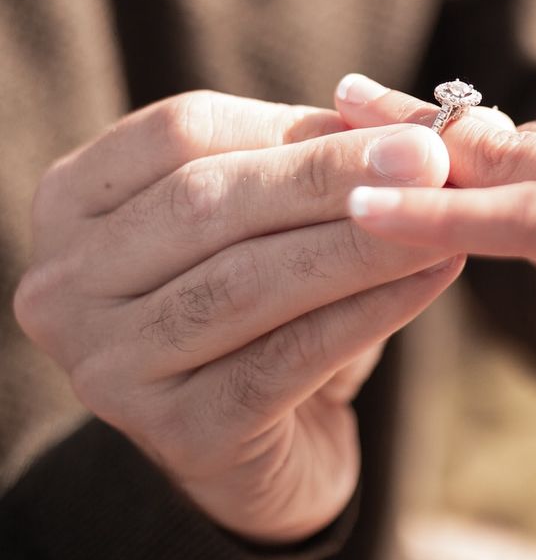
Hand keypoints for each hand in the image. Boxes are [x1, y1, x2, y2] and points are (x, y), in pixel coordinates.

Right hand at [14, 91, 462, 542]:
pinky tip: (433, 276)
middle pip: (206, 203)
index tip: (395, 126)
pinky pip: (287, 359)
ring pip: (246, 283)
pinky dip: (370, 310)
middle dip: (329, 178)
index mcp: (79, 200)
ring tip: (442, 215)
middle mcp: (69, 282)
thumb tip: (407, 126)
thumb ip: (317, 159)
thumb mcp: (277, 211)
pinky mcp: (176, 434)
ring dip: (359, 244)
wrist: (270, 428)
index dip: (293, 125)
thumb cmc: (269, 294)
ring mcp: (110, 365)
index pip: (181, 133)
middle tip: (430, 162)